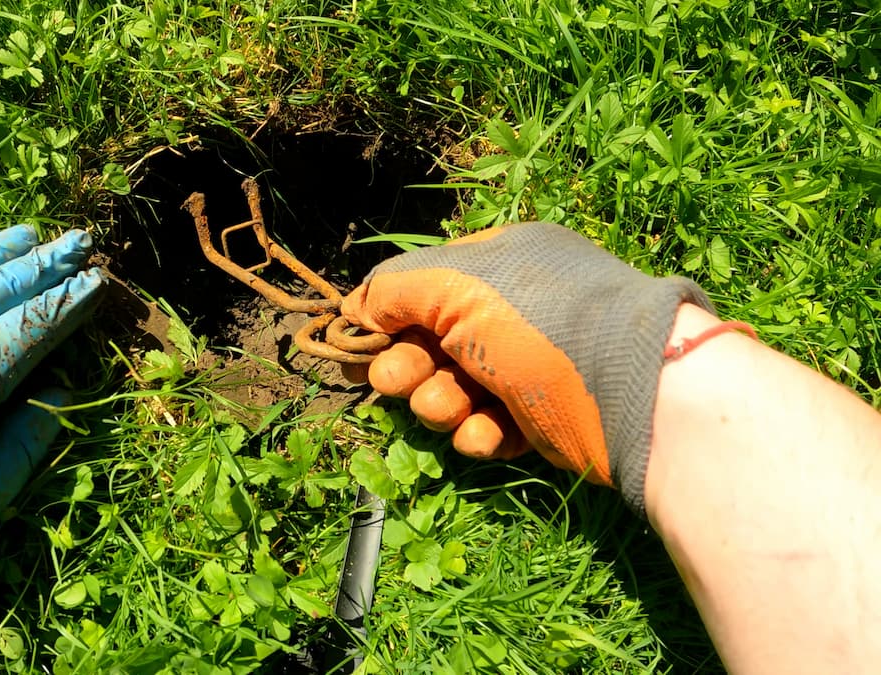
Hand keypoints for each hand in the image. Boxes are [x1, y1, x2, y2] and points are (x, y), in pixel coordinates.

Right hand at [342, 222, 711, 511]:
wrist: (636, 392)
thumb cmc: (545, 321)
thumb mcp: (459, 284)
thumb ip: (394, 289)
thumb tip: (355, 308)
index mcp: (498, 264)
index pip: (419, 287)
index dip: (381, 318)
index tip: (351, 350)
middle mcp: (512, 312)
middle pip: (428, 344)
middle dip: (406, 366)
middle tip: (398, 381)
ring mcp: (527, 367)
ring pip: (452, 390)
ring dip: (438, 402)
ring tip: (451, 408)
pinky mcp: (541, 420)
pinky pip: (487, 427)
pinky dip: (477, 433)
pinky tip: (485, 433)